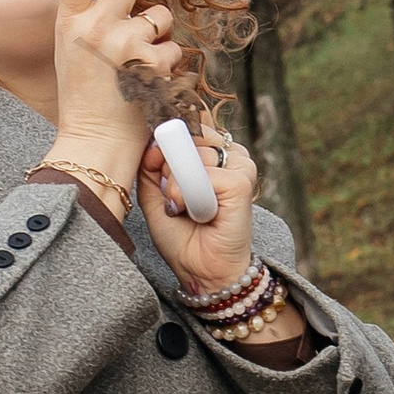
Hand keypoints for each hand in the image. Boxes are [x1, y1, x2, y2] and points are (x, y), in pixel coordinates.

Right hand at [49, 0, 181, 186]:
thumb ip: (92, 18)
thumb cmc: (86, 101)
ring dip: (161, 34)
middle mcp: (94, 27)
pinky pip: (173, 49)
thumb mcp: (74, 51)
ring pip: (160, 17)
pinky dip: (169, 65)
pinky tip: (151, 84)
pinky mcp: (150, 64)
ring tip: (143, 64)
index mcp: (69, 22)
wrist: (93, 143)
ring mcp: (124, 44)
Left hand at [138, 125, 260, 289]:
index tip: (158, 168)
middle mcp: (228, 155)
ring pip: (195, 153)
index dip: (165, 144)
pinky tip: (201, 215)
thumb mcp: (155, 194)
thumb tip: (154, 143)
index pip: (186, 124)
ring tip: (188, 209)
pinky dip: (190, 197)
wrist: (199, 269)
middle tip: (176, 201)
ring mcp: (239, 167)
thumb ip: (151, 165)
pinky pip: (205, 174)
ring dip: (178, 187)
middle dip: (169, 171)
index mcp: (211, 152)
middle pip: (187, 136)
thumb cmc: (182, 235)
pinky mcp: (242, 183)